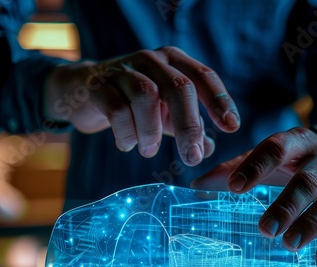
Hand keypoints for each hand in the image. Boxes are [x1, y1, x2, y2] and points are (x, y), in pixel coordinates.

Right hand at [44, 46, 239, 165]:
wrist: (84, 90)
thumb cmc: (133, 101)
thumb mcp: (165, 113)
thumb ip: (187, 127)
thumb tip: (208, 148)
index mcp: (173, 62)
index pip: (203, 76)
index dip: (219, 101)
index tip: (232, 127)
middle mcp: (151, 60)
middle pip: (178, 87)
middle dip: (189, 126)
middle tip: (193, 157)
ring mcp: (123, 70)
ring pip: (146, 96)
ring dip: (152, 132)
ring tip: (149, 151)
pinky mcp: (99, 85)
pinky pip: (117, 110)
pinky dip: (127, 134)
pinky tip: (128, 145)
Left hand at [192, 127, 316, 266]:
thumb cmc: (293, 160)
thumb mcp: (268, 156)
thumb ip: (235, 168)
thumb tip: (195, 186)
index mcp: (298, 142)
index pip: (277, 149)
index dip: (255, 167)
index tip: (234, 187)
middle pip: (308, 182)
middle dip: (287, 206)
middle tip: (265, 229)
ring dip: (312, 225)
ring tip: (289, 245)